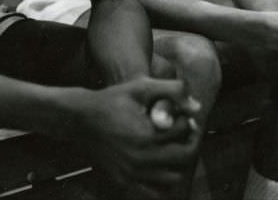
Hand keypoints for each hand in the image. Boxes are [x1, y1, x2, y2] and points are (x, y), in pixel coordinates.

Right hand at [76, 77, 199, 197]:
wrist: (80, 119)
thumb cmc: (112, 100)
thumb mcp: (141, 88)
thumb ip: (171, 90)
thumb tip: (197, 105)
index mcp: (146, 136)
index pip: (184, 131)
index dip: (187, 120)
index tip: (181, 116)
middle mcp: (141, 159)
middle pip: (184, 156)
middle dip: (187, 142)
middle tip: (181, 133)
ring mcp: (132, 174)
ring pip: (173, 178)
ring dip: (177, 162)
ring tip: (169, 147)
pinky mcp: (124, 182)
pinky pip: (153, 192)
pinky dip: (161, 182)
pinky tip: (158, 164)